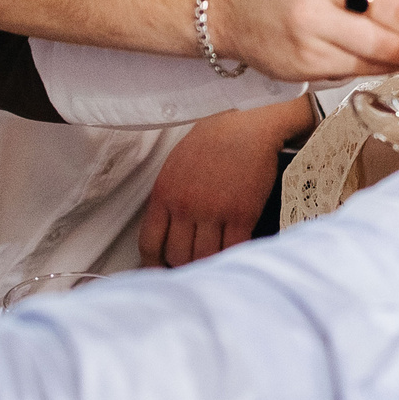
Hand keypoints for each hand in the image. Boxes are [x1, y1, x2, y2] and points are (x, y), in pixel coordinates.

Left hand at [138, 99, 308, 265]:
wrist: (249, 129)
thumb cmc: (212, 142)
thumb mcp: (175, 165)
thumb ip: (167, 198)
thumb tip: (165, 229)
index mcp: (164, 194)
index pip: (150, 243)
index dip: (154, 265)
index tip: (162, 271)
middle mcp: (186, 206)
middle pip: (178, 256)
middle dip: (184, 265)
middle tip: (194, 263)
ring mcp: (214, 212)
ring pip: (204, 257)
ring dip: (209, 263)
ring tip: (213, 261)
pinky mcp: (242, 214)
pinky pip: (232, 249)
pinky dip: (232, 256)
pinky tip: (233, 253)